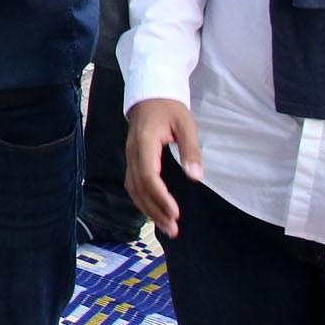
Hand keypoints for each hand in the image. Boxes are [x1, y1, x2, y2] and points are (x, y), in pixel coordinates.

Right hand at [126, 98, 203, 235]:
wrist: (149, 95)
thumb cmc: (170, 109)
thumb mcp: (186, 125)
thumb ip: (191, 150)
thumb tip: (195, 177)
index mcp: (144, 143)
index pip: (148, 175)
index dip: (160, 196)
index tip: (176, 212)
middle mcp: (132, 152)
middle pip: (138, 187)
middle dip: (155, 210)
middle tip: (174, 229)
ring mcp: (129, 156)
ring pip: (132, 189)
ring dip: (148, 209)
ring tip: (167, 227)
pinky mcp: (132, 160)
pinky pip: (132, 185)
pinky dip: (143, 201)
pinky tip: (155, 212)